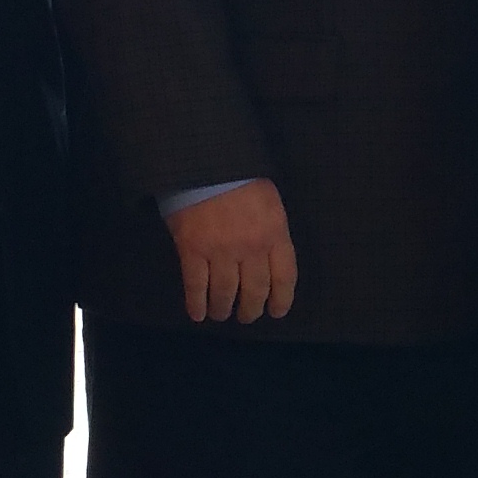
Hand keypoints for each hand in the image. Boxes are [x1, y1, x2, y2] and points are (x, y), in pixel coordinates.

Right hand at [166, 181, 298, 324]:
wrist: (204, 161)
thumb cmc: (240, 176)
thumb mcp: (269, 202)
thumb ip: (272, 231)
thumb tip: (270, 260)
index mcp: (275, 233)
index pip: (285, 277)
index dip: (281, 300)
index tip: (276, 312)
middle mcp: (251, 248)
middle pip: (255, 291)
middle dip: (251, 309)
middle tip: (246, 316)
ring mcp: (220, 251)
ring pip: (225, 293)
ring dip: (223, 309)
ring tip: (221, 314)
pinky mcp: (192, 250)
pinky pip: (196, 286)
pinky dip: (196, 304)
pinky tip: (197, 314)